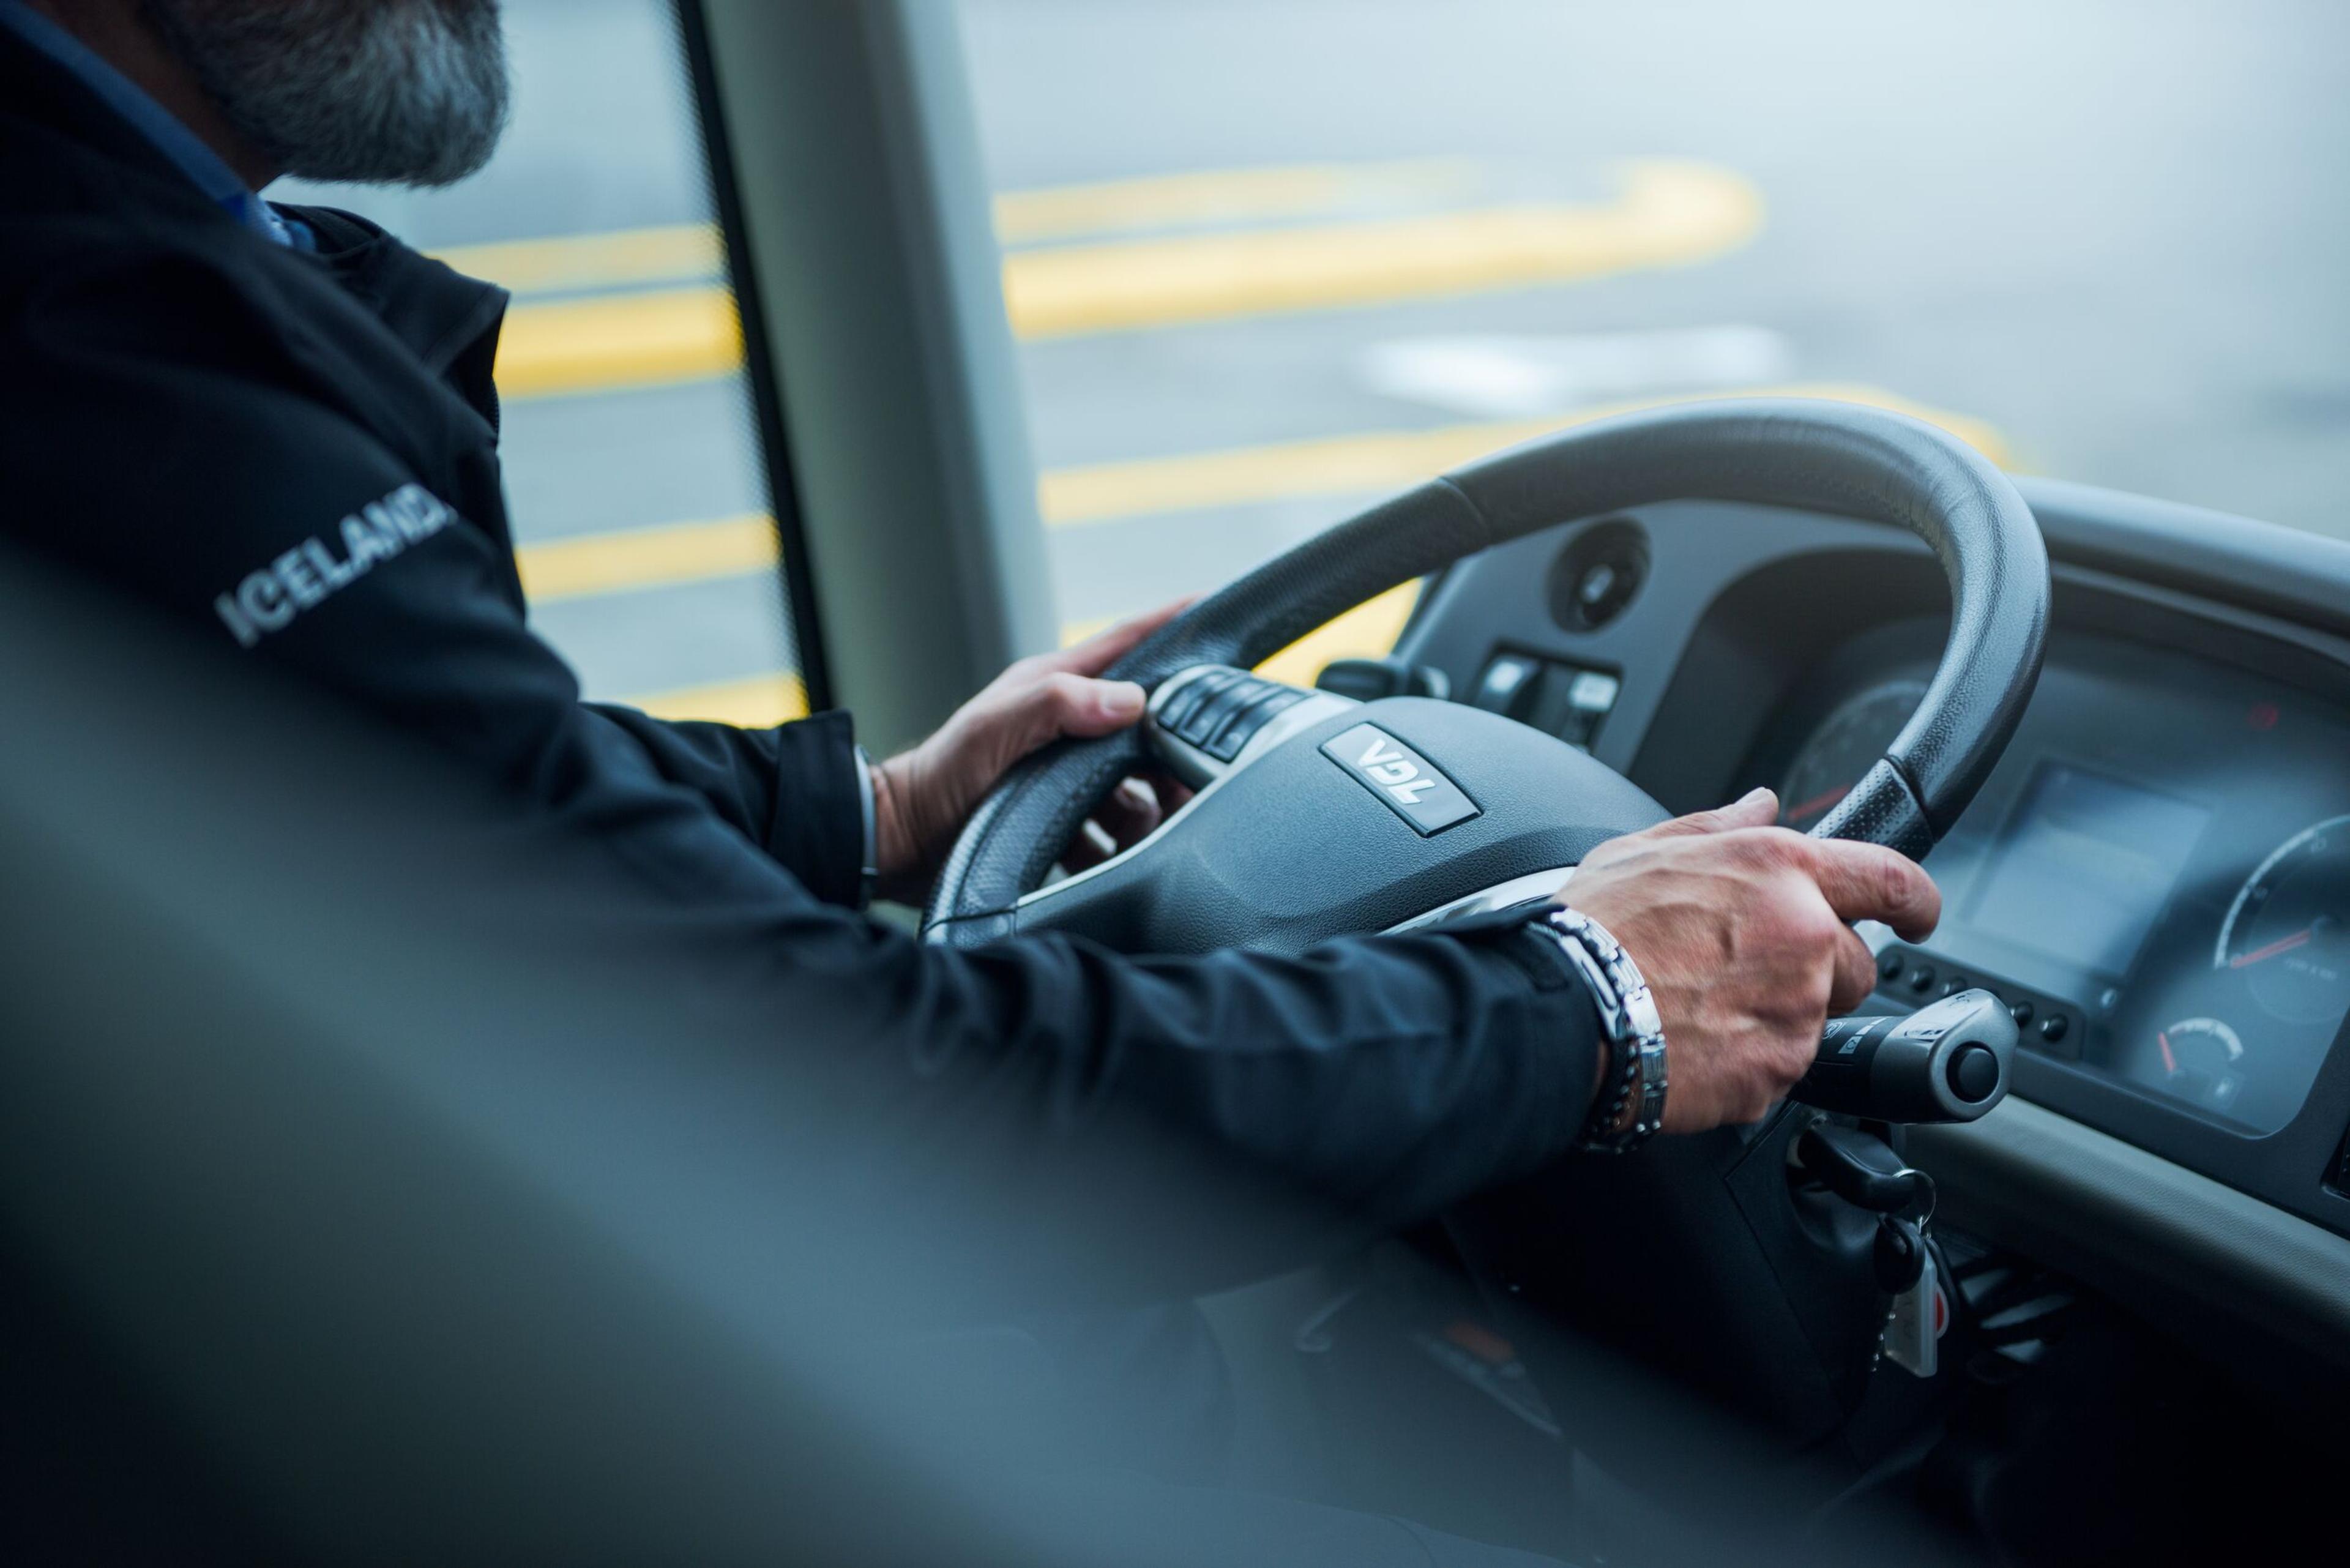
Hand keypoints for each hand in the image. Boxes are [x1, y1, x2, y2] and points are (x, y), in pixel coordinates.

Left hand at [869, 600, 1191, 901]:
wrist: (899, 842)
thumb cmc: (936, 779)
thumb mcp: (993, 729)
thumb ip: (1056, 705)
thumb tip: (1130, 700)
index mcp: (1055, 688)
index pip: (1126, 642)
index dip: (1171, 623)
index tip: (1213, 605)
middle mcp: (1066, 726)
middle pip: (1147, 726)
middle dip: (1171, 756)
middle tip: (1186, 783)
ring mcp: (1064, 773)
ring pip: (1136, 786)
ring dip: (1144, 813)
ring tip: (1136, 835)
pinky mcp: (1060, 817)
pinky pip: (1112, 832)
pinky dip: (1117, 848)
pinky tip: (1108, 859)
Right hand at [1560, 787, 1941, 1133]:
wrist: (1565, 1010)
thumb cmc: (1595, 929)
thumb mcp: (1647, 851)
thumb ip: (1720, 826)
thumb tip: (1761, 804)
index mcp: (1777, 869)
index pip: (1889, 878)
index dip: (1915, 901)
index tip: (1918, 917)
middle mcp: (1803, 934)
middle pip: (1856, 966)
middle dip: (1817, 974)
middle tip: (1742, 976)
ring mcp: (1796, 1007)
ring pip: (1815, 1021)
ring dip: (1776, 1020)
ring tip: (1701, 1010)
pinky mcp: (1777, 1069)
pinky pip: (1780, 1069)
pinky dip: (1748, 1063)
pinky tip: (1694, 1044)